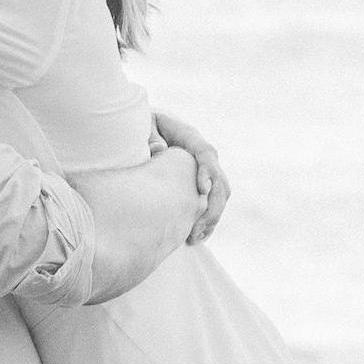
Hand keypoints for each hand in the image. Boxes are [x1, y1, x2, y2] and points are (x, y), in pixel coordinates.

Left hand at [149, 109, 230, 243]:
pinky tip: (196, 236)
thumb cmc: (142, 126)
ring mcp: (204, 168)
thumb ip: (150, 136)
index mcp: (190, 137)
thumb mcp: (144, 126)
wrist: (145, 127)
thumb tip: (159, 150)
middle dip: (211, 206)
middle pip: (219, 180)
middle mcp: (202, 153)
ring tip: (194, 237)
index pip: (206, 154)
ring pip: (221, 194)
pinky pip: (213, 202)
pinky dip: (208, 220)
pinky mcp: (201, 181)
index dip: (207, 172)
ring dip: (212, 217)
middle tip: (195, 228)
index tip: (201, 191)